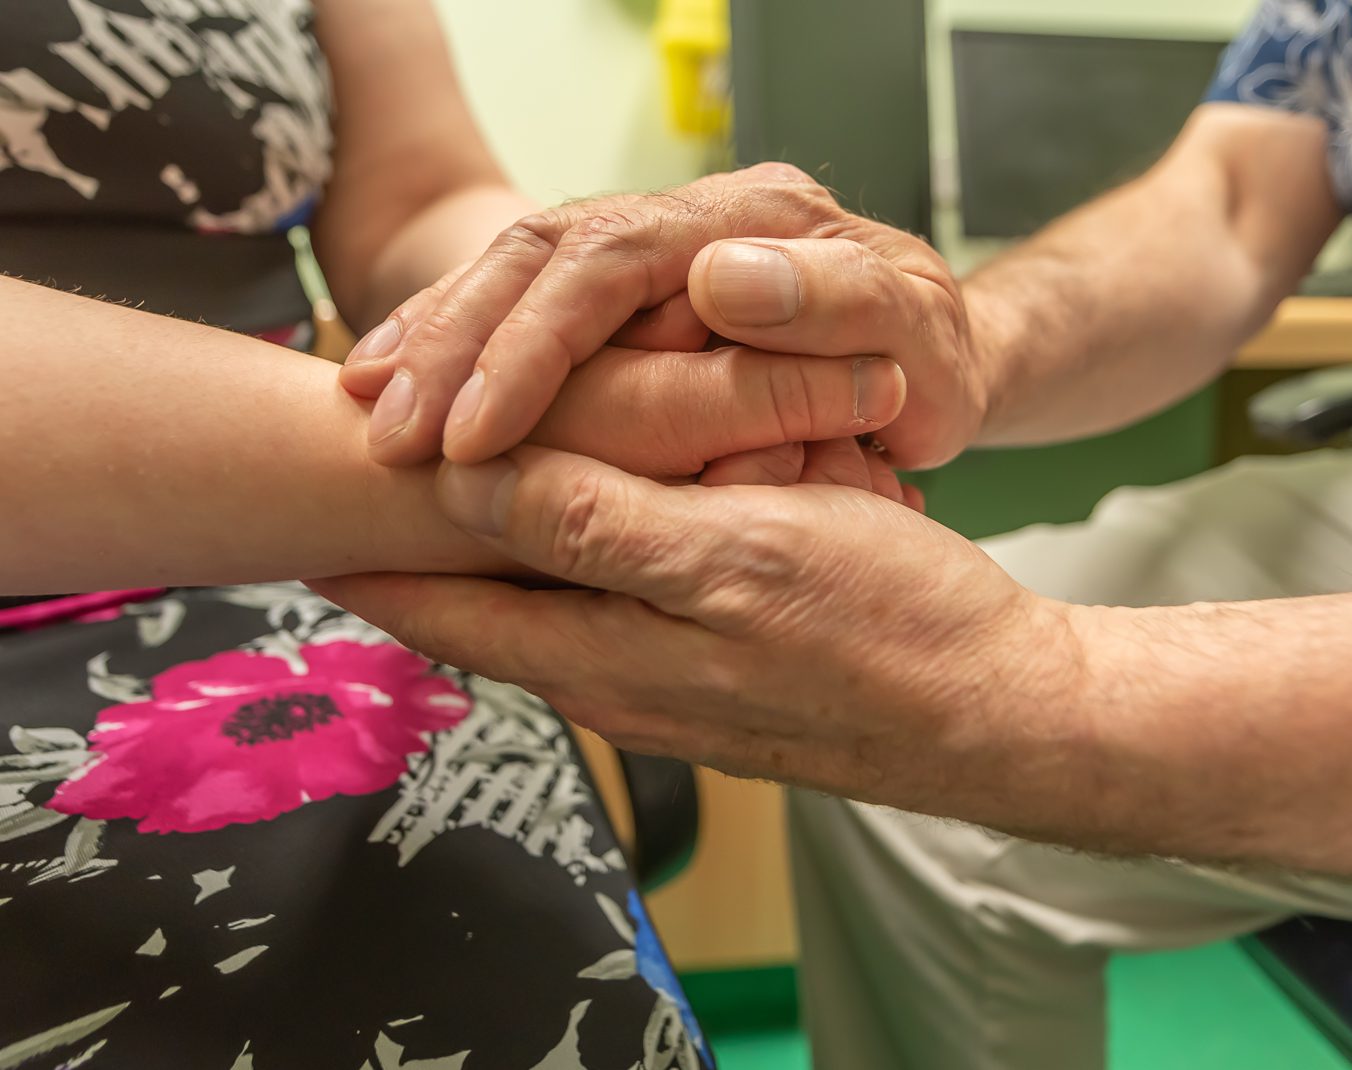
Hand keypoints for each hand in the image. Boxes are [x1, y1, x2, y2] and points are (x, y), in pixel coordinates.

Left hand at [310, 447, 1067, 828]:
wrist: (994, 711)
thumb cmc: (884, 631)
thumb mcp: (732, 557)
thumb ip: (591, 523)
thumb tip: (464, 479)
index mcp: (599, 654)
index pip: (434, 606)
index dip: (365, 546)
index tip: (311, 486)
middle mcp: (613, 680)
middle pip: (476, 609)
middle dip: (416, 544)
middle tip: (368, 470)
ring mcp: (664, 683)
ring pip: (547, 602)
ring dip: (500, 543)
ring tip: (461, 477)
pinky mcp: (714, 675)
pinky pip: (620, 606)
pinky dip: (585, 555)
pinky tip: (605, 509)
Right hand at [339, 164, 988, 471]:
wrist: (935, 359)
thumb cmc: (929, 365)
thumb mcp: (915, 340)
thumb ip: (838, 304)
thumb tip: (717, 278)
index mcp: (752, 219)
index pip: (614, 260)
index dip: (537, 344)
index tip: (476, 430)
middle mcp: (687, 221)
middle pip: (541, 254)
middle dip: (454, 342)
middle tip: (387, 431)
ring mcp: (650, 252)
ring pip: (513, 270)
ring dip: (434, 339)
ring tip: (366, 409)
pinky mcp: (625, 294)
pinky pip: (521, 301)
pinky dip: (455, 342)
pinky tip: (396, 384)